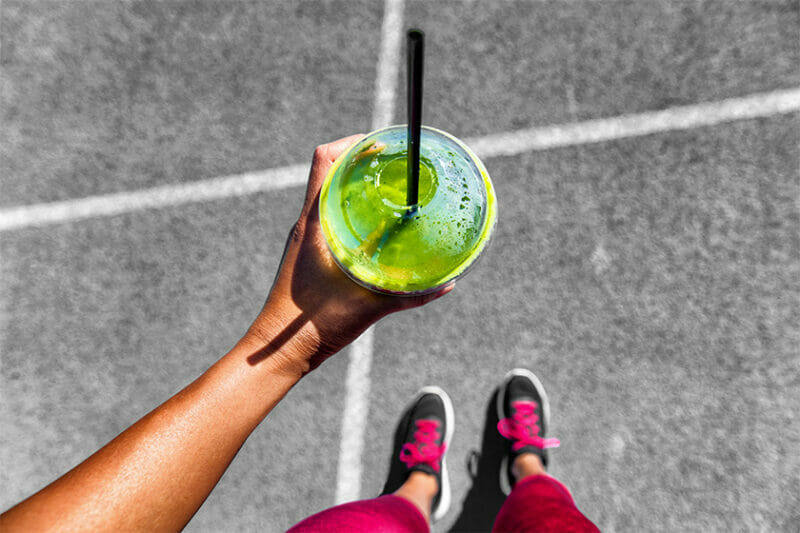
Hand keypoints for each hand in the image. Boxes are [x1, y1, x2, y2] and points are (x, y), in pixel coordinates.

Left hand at [245, 135, 451, 374]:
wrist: (279, 351)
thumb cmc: (312, 326)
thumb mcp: (368, 306)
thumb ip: (409, 296)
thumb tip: (447, 284)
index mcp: (314, 224)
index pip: (325, 160)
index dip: (353, 143)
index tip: (382, 144)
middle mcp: (307, 224)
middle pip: (331, 172)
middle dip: (362, 162)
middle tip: (396, 165)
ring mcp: (307, 239)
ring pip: (331, 196)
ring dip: (357, 187)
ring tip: (391, 190)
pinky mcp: (310, 255)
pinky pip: (332, 220)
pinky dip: (354, 213)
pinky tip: (379, 229)